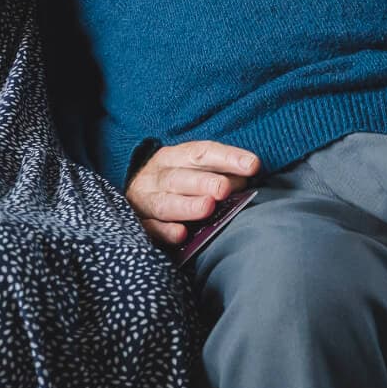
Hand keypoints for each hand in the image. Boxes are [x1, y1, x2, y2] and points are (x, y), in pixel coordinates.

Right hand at [124, 140, 260, 245]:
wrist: (134, 196)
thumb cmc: (175, 183)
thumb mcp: (193, 170)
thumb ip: (220, 174)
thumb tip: (246, 180)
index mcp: (173, 157)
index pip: (201, 153)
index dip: (227, 157)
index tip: (252, 165)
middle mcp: (156, 176)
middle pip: (179, 177)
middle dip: (203, 182)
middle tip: (224, 189)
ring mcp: (144, 200)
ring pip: (163, 203)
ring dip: (186, 206)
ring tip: (207, 208)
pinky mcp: (138, 224)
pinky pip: (149, 228)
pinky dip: (164, 231)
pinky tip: (180, 234)